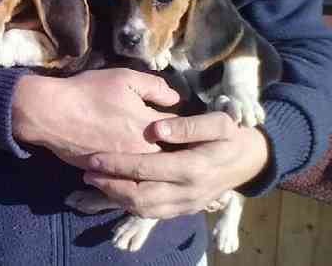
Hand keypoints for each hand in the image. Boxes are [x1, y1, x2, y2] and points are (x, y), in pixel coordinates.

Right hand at [11, 69, 179, 168]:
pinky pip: (129, 179)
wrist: (51, 113)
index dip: (184, 126)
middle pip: (170, 156)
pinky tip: (135, 167)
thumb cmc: (88, 92)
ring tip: (159, 158)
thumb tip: (175, 99)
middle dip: (175, 150)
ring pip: (150, 172)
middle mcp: (141, 151)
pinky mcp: (106, 175)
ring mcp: (124, 167)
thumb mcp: (124, 78)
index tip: (187, 125)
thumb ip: (155, 87)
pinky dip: (134, 175)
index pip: (181, 130)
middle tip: (179, 145)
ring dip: (156, 166)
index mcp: (150, 127)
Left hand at [80, 112, 269, 218]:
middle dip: (110, 185)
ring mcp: (186, 205)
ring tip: (96, 181)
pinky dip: (130, 204)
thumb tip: (157, 128)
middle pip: (140, 196)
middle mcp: (187, 192)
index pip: (146, 169)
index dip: (117, 164)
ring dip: (116, 197)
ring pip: (144, 209)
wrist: (250, 162)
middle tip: (87, 172)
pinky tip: (116, 190)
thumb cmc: (231, 137)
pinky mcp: (184, 210)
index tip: (94, 158)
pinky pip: (153, 213)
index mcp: (193, 168)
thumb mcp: (219, 123)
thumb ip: (189, 125)